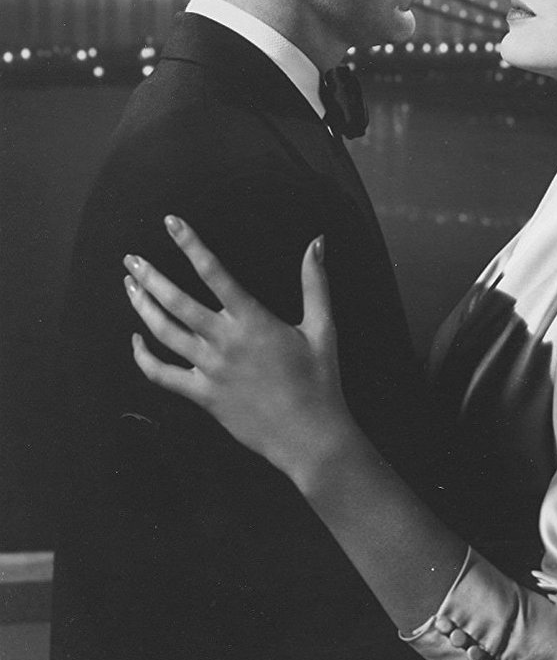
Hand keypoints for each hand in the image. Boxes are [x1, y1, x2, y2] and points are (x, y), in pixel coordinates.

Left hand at [123, 216, 352, 479]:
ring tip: (130, 286)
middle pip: (176, 302)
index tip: (171, 223)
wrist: (309, 436)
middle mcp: (225, 342)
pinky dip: (143, 357)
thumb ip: (315, 283)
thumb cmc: (319, 380)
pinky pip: (162, 375)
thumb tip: (316, 243)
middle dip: (150, 276)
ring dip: (142, 307)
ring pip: (164, 333)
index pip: (214, 273)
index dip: (191, 244)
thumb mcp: (323, 327)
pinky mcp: (203, 395)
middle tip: (131, 258)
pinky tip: (135, 340)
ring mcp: (210, 370)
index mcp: (253, 321)